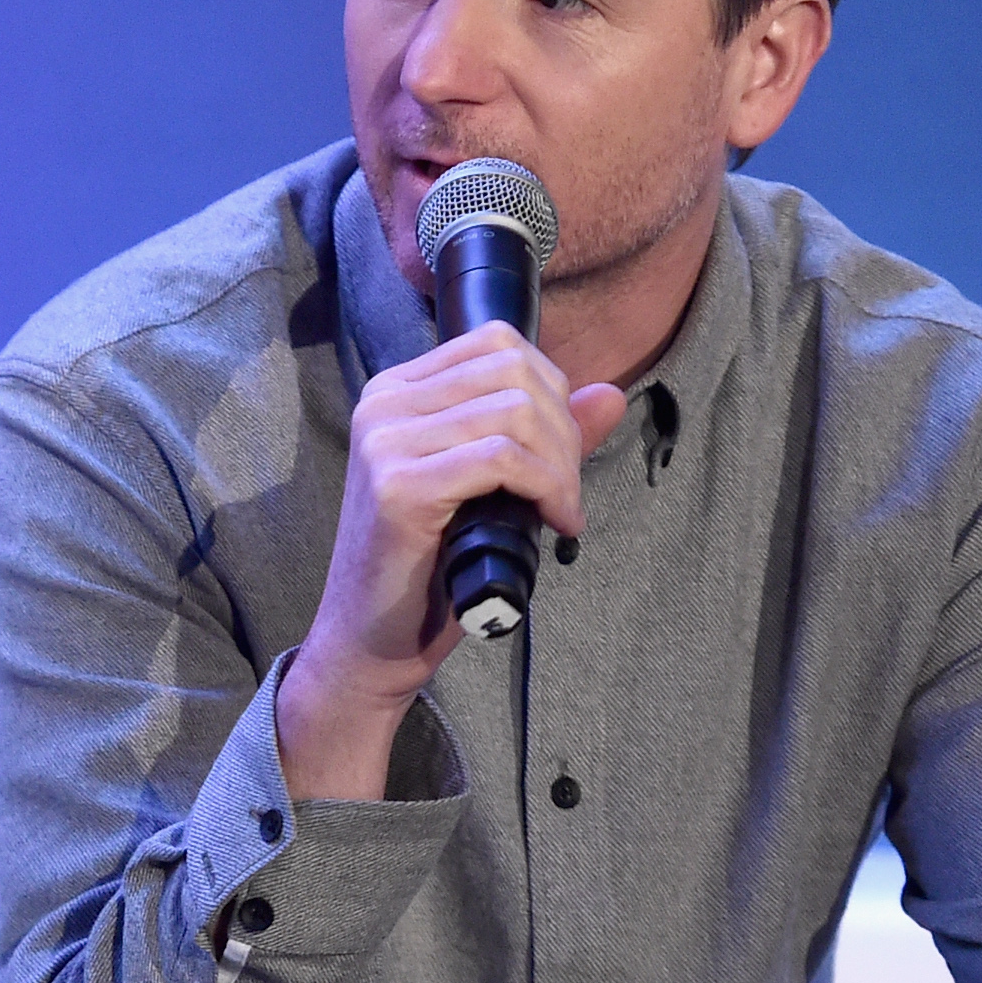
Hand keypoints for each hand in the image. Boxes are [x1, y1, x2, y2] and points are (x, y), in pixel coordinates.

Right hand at [279, 326, 625, 799]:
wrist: (373, 640)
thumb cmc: (430, 567)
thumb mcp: (494, 487)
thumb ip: (545, 436)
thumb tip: (608, 393)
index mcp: (397, 392)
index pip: (496, 342)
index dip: (552, 388)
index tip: (560, 452)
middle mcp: (382, 404)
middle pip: (512, 369)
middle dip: (564, 430)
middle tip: (567, 492)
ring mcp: (385, 441)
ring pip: (513, 411)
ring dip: (560, 466)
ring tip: (561, 511)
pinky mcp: (398, 486)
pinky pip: (501, 459)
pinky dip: (547, 488)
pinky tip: (553, 524)